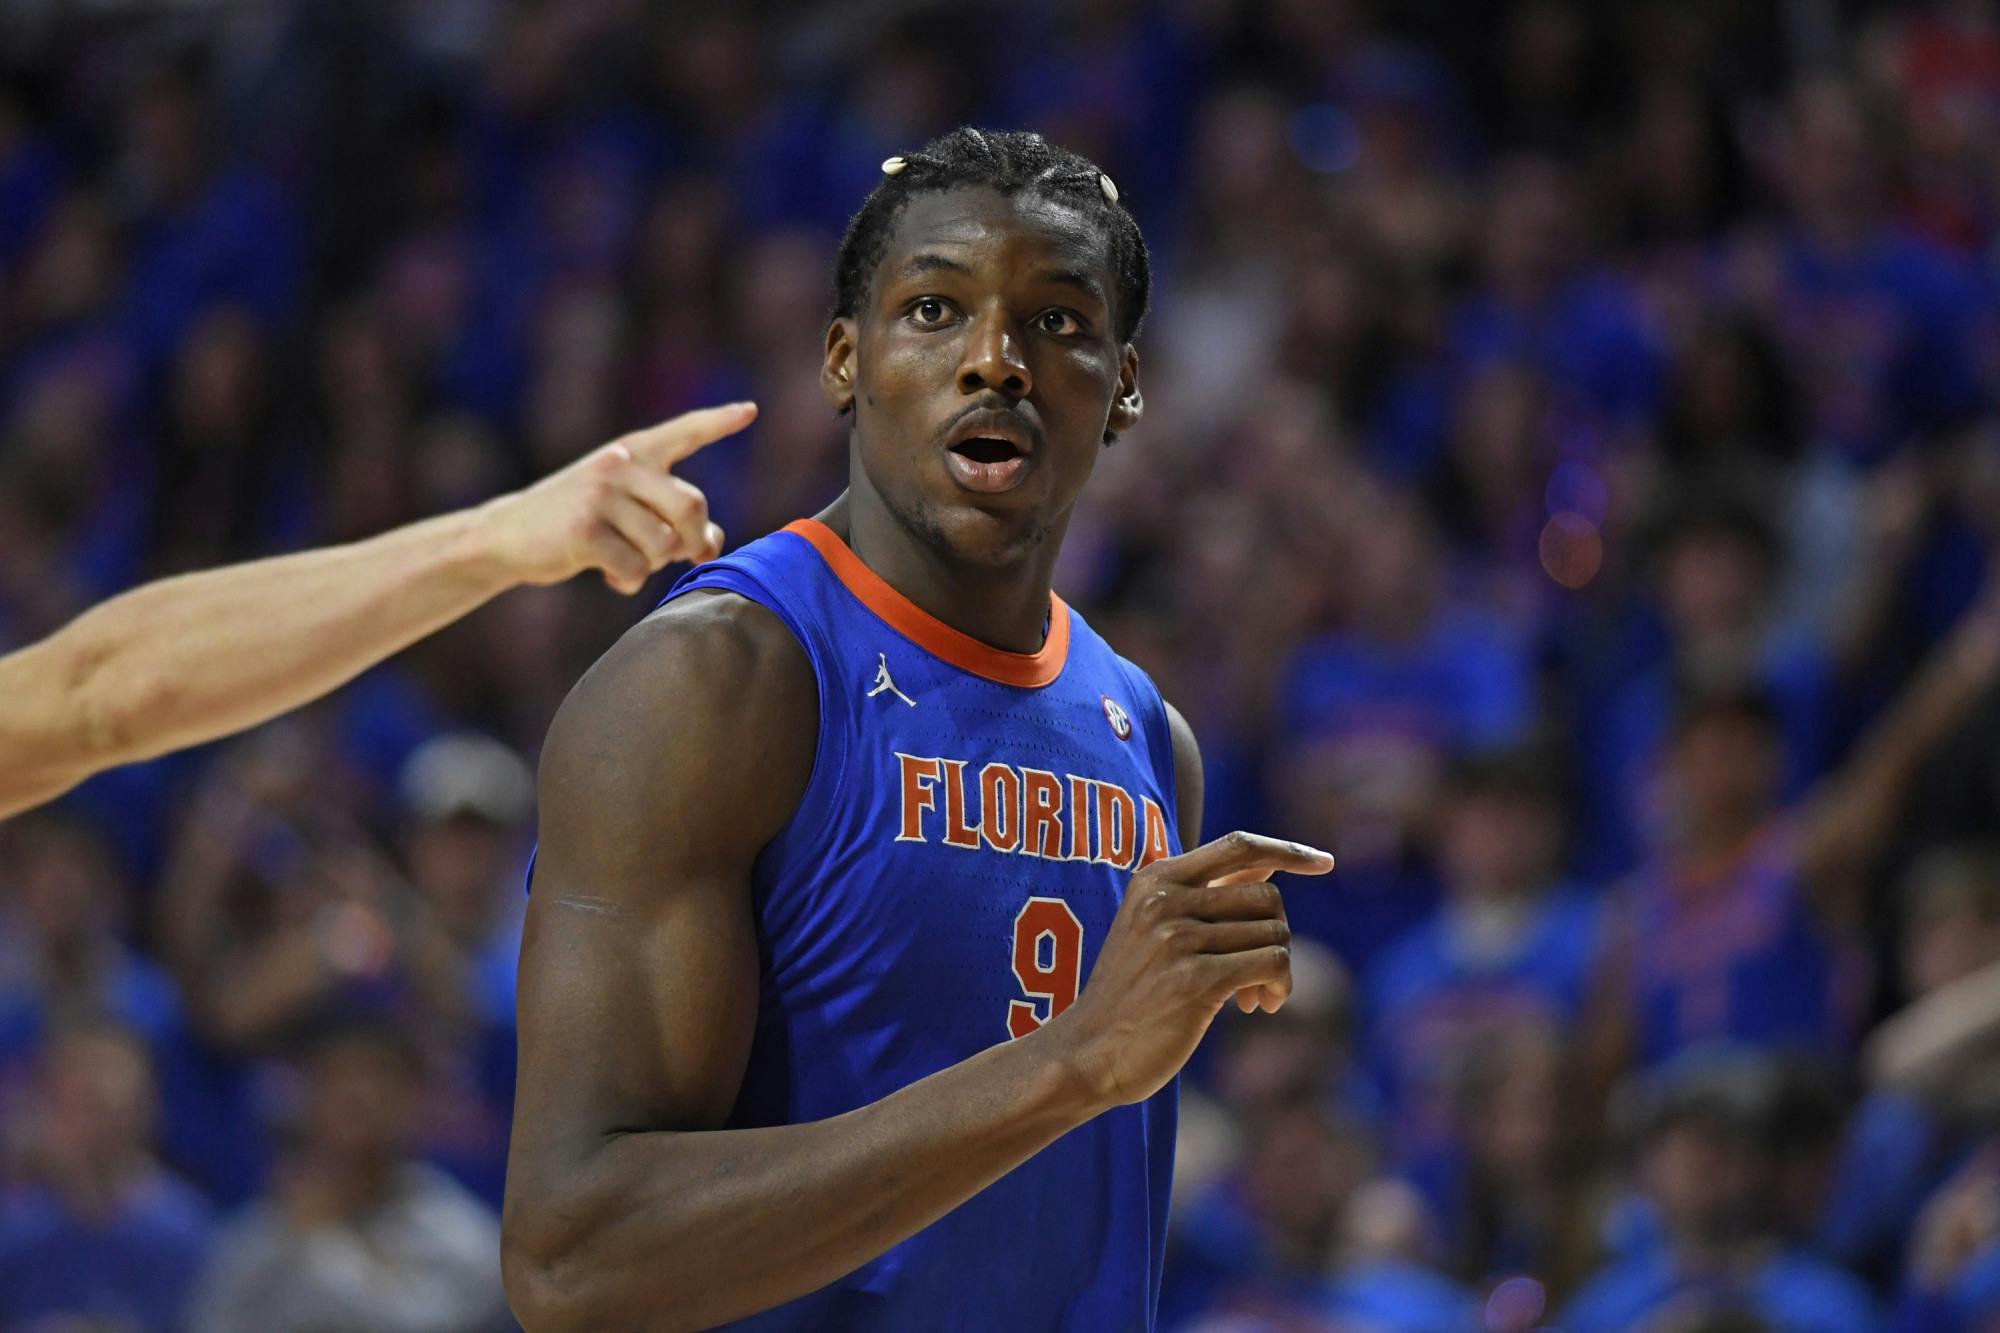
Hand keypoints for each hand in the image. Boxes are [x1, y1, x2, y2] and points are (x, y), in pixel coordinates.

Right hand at [478, 402, 757, 593]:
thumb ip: (670, 516)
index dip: (719, 422)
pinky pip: (635, 568)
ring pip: (663, 545)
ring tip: (628, 562)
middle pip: (692, 506)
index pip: (684, 431)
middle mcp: (619, 464)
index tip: (751, 410)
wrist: (509, 535)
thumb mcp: (624, 507)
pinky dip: (629, 582)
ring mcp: (600, 495)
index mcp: (634, 451)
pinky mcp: (584, 530)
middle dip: (693, 540)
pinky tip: (610, 576)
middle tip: (681, 555)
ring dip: (653, 565)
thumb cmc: (580, 521)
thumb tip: (713, 544)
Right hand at [1041, 831, 1333, 1107]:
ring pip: (1274, 934)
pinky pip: (1272, 964)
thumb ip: (1208, 894)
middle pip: (1266, 897)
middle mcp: (1165, 900)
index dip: (1287, 850)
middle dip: (1275, 936)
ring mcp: (1177, 939)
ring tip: (1252, 996)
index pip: (1238, 845)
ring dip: (1277, 970)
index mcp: (1155, 878)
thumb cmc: (1131, 994)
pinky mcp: (1195, 980)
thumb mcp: (1156, 929)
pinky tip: (1258, 1006)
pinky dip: (1279, 987)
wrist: (1087, 1052)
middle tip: (1257, 975)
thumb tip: (1271, 863)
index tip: (1322, 862)